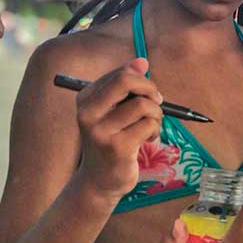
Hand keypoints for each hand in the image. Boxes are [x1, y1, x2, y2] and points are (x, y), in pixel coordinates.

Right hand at [76, 58, 162, 199]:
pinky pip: (149, 125)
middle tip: (157, 103)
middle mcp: (88, 112)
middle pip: (126, 80)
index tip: (148, 93)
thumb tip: (142, 61)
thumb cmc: (111, 141)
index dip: (142, 80)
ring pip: (143, 105)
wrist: (99, 181)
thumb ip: (125, 86)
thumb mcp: (113, 110)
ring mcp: (101, 131)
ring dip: (156, 114)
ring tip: (151, 127)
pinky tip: (148, 139)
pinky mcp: (117, 147)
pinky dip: (155, 130)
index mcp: (85, 98)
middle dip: (150, 89)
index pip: (120, 74)